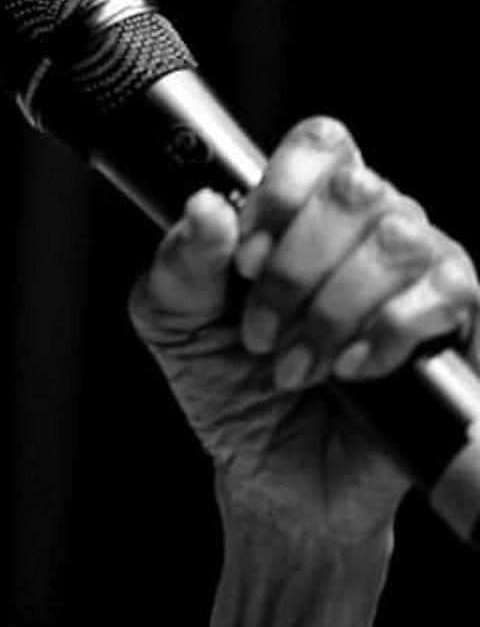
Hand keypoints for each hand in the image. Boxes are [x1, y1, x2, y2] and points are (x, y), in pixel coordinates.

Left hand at [128, 115, 479, 544]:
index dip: (282, 189)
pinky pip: (445, 292)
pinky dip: (386, 333)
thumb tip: (207, 208)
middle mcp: (370, 226)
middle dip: (297, 265)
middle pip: (357, 188)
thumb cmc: (230, 389)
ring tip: (299, 365)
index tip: (245, 258)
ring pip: (397, 239)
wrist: (277, 481)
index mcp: (305, 209)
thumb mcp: (176, 324)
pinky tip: (351, 370)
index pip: (320, 145)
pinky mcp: (455, 323)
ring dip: (334, 307)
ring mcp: (419, 270)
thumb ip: (181, 263)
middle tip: (262, 331)